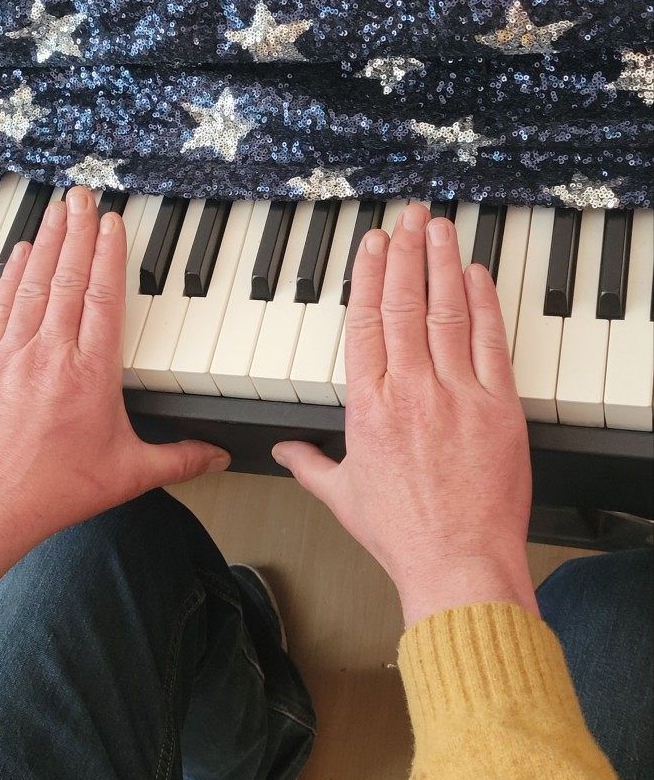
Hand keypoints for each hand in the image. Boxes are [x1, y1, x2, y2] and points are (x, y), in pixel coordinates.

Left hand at [0, 187, 229, 585]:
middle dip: (77, 232)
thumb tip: (218, 456)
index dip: (108, 256)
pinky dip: (13, 274)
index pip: (103, 298)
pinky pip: (2, 306)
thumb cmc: (61, 488)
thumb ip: (180, 459)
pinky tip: (21, 250)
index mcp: (92, 374)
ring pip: (34, 284)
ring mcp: (16, 355)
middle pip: (68, 278)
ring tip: (57, 208)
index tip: (112, 224)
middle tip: (83, 196)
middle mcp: (53, 355)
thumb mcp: (130, 473)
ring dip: (48, 242)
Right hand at [273, 204, 536, 625]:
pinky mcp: (499, 407)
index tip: (373, 246)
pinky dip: (484, 305)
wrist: (458, 563)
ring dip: (443, 264)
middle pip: (406, 305)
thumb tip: (281, 450)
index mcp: (369, 407)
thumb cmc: (401, 533)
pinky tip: (478, 276)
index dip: (370, 276)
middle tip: (408, 217)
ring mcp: (458, 395)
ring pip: (448, 312)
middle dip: (407, 253)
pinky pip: (489, 343)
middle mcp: (411, 391)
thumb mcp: (341, 497)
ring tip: (440, 228)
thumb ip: (307, 464)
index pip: (367, 323)